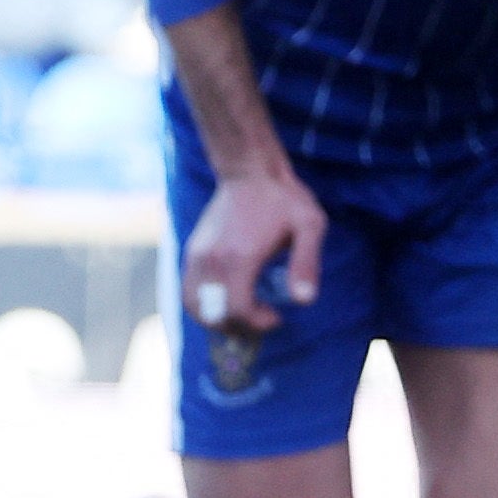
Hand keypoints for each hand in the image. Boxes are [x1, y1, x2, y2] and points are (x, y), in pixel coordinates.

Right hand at [180, 165, 321, 338]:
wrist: (248, 170)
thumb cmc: (283, 199)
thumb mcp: (309, 226)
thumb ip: (306, 264)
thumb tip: (304, 301)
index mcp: (239, 257)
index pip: (237, 311)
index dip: (257, 324)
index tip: (276, 316)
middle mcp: (212, 259)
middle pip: (213, 315)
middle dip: (238, 327)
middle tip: (261, 319)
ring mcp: (197, 255)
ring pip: (194, 307)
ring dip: (217, 320)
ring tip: (242, 315)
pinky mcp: (192, 251)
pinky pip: (188, 291)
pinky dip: (203, 306)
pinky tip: (226, 301)